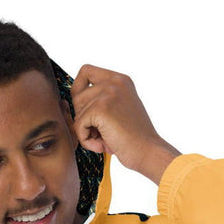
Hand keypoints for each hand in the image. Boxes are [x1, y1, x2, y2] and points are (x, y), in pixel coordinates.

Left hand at [69, 65, 180, 182]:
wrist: (148, 152)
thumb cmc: (134, 139)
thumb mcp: (120, 110)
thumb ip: (102, 99)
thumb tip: (74, 100)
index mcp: (119, 80)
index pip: (85, 71)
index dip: (78, 90)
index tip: (85, 110)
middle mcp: (114, 82)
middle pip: (77, 95)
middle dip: (83, 118)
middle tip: (100, 134)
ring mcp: (108, 93)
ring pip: (77, 112)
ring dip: (86, 132)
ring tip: (104, 141)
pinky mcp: (101, 108)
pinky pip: (79, 125)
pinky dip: (86, 141)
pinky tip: (102, 146)